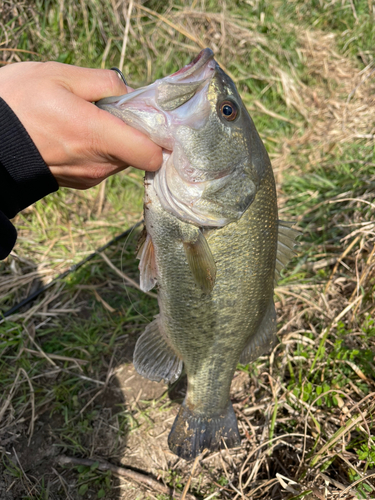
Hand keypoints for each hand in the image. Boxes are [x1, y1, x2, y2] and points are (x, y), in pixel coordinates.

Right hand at [0, 62, 161, 188]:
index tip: (154, 121)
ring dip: (115, 140)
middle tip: (111, 111)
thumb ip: (103, 82)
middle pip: (138, 152)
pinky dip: (100, 150)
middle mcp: (99, 164)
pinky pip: (104, 165)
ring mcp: (90, 177)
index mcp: (97, 136)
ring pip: (122, 158)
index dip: (160, 138)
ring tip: (87, 121)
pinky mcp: (81, 182)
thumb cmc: (18, 105)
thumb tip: (128, 92)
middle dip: (133, 131)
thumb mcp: (58, 76)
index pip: (151, 154)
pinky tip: (76, 135)